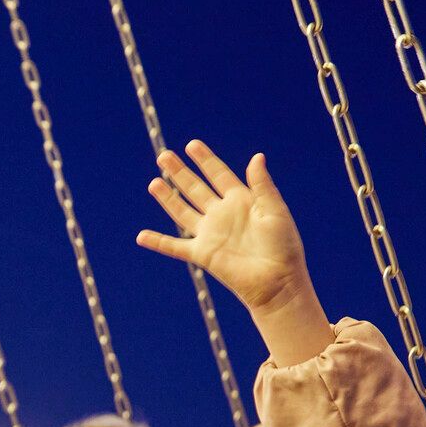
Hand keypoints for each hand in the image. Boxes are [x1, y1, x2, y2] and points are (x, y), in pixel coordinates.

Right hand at [142, 141, 335, 365]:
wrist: (277, 281)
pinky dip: (158, 242)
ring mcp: (210, 234)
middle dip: (179, 172)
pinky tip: (141, 236)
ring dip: (167, 198)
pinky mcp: (202, 254)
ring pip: (182, 212)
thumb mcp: (275, 210)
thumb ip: (262, 184)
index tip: (192, 145)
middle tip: (163, 155)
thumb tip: (256, 156)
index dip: (205, 160)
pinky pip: (174, 246)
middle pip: (195, 188)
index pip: (219, 175)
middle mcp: (222, 214)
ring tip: (154, 183)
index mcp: (241, 200)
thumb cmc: (284, 246)